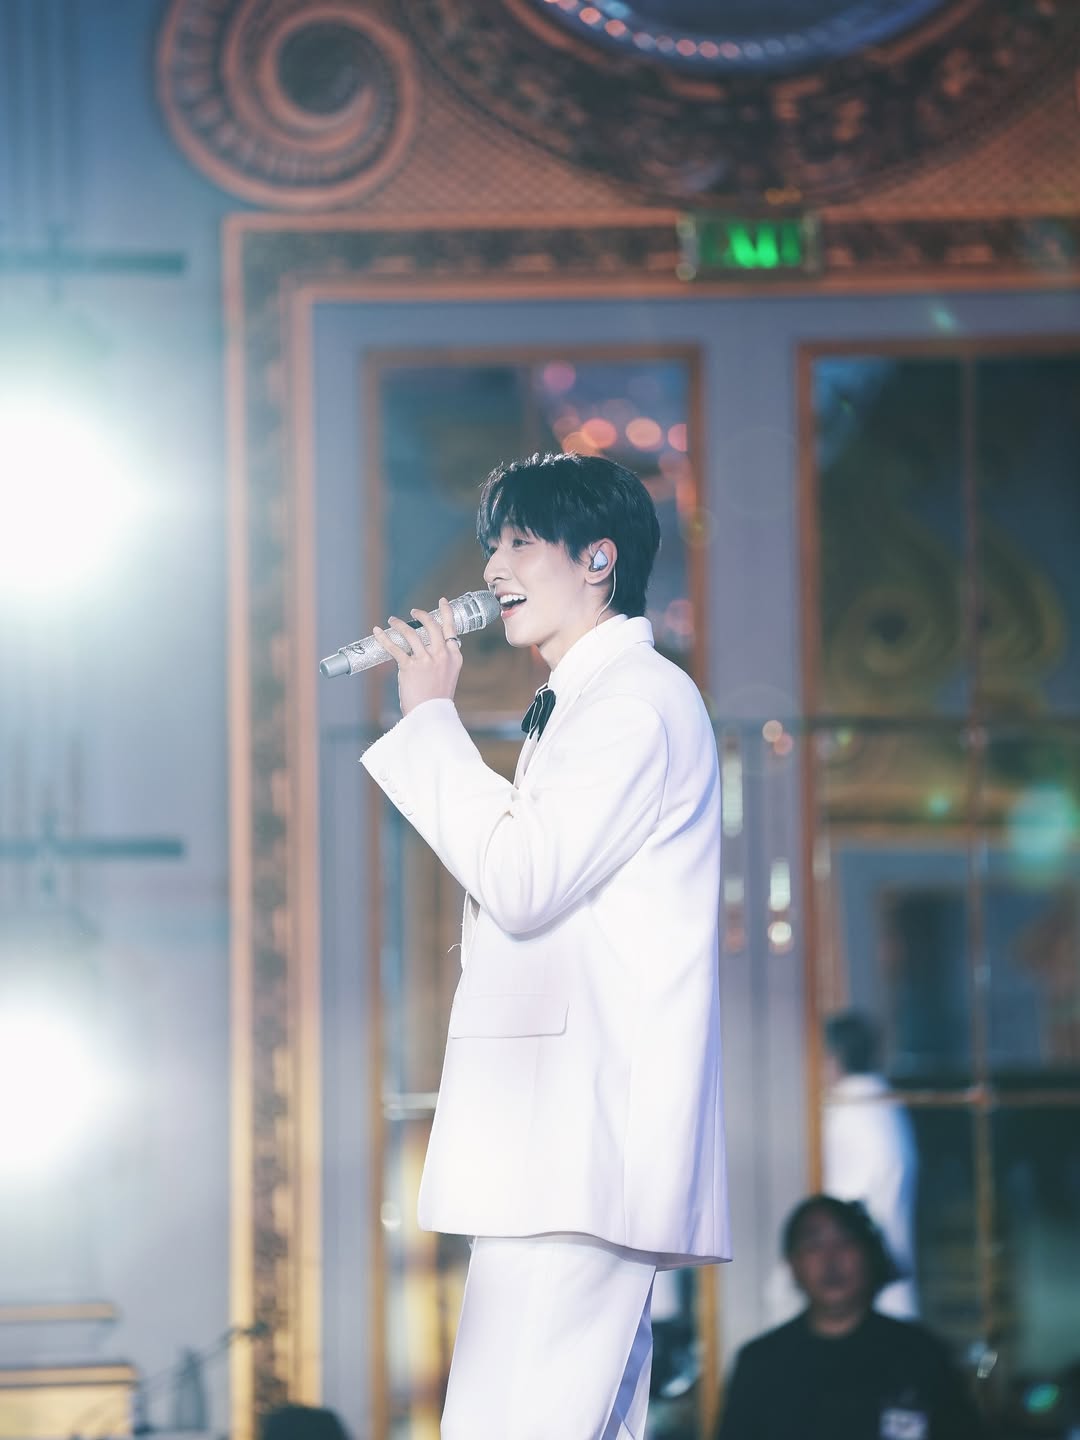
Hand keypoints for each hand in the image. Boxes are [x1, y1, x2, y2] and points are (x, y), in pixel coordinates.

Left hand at [373, 597, 463, 716]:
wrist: (431, 714)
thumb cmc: (437, 698)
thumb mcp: (448, 676)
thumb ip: (441, 662)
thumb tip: (428, 651)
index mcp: (454, 657)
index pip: (451, 629)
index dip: (446, 613)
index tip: (442, 602)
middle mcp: (442, 655)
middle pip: (432, 625)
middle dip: (422, 615)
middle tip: (414, 612)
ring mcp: (426, 660)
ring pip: (411, 632)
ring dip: (400, 624)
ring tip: (393, 621)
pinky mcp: (409, 667)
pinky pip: (394, 647)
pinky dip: (384, 638)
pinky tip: (377, 632)